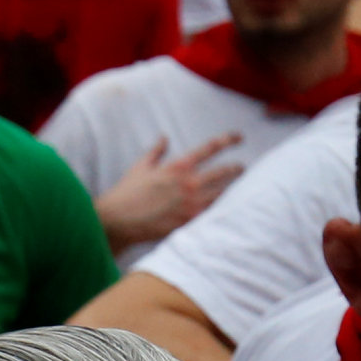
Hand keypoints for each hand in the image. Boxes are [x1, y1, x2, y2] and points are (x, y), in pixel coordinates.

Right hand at [93, 130, 247, 251]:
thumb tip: (164, 138)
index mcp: (178, 167)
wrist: (118, 221)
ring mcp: (191, 204)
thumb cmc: (127, 193)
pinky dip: (222, 209)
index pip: (210, 148)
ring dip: (233, 189)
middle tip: (242, 168)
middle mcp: (189, 184)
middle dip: (237, 169)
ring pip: (222, 194)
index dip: (228, 140)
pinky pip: (213, 214)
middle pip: (224, 172)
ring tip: (241, 188)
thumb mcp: (140, 167)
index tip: (238, 137)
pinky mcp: (189, 222)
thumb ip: (156, 151)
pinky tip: (228, 209)